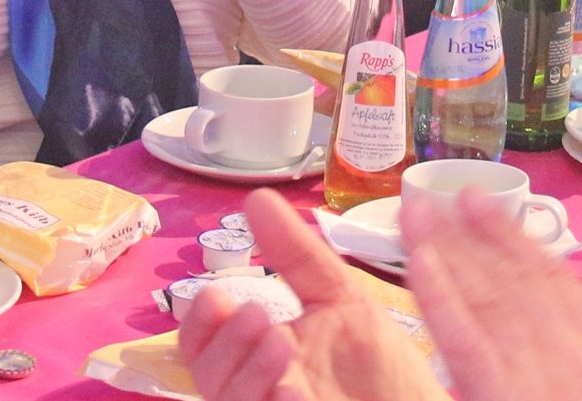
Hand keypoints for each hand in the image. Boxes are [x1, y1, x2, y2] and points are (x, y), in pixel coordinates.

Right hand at [181, 189, 452, 400]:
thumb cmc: (381, 366)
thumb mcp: (340, 299)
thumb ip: (296, 256)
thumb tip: (256, 199)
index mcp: (260, 357)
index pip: (204, 347)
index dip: (200, 325)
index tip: (215, 294)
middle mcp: (260, 390)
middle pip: (209, 377)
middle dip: (225, 345)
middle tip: (257, 314)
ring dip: (248, 375)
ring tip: (282, 343)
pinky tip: (294, 390)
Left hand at [403, 190, 581, 400]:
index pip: (550, 278)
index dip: (513, 236)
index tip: (482, 202)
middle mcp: (570, 349)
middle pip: (514, 278)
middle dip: (473, 231)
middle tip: (439, 191)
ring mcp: (534, 370)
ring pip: (486, 295)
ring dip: (448, 247)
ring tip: (417, 210)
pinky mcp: (498, 392)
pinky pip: (463, 336)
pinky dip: (440, 293)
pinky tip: (418, 260)